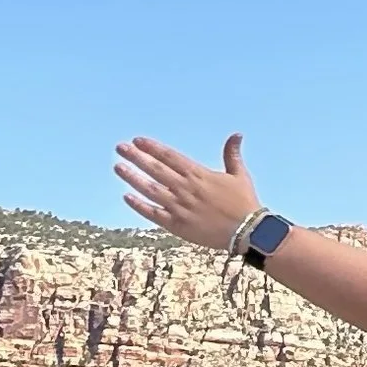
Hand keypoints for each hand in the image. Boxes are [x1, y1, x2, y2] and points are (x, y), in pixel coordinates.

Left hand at [115, 130, 261, 252]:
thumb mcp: (239, 175)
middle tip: (120, 148)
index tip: (137, 141)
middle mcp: (186, 189)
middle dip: (136, 157)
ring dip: (133, 178)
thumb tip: (236, 134)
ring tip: (118, 167)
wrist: (248, 232)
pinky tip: (127, 197)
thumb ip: (232, 154)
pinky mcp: (178, 225)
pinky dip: (140, 205)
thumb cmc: (244, 202)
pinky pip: (154, 214)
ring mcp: (180, 207)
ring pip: (150, 190)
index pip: (170, 157)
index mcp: (199, 175)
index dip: (152, 148)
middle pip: (156, 169)